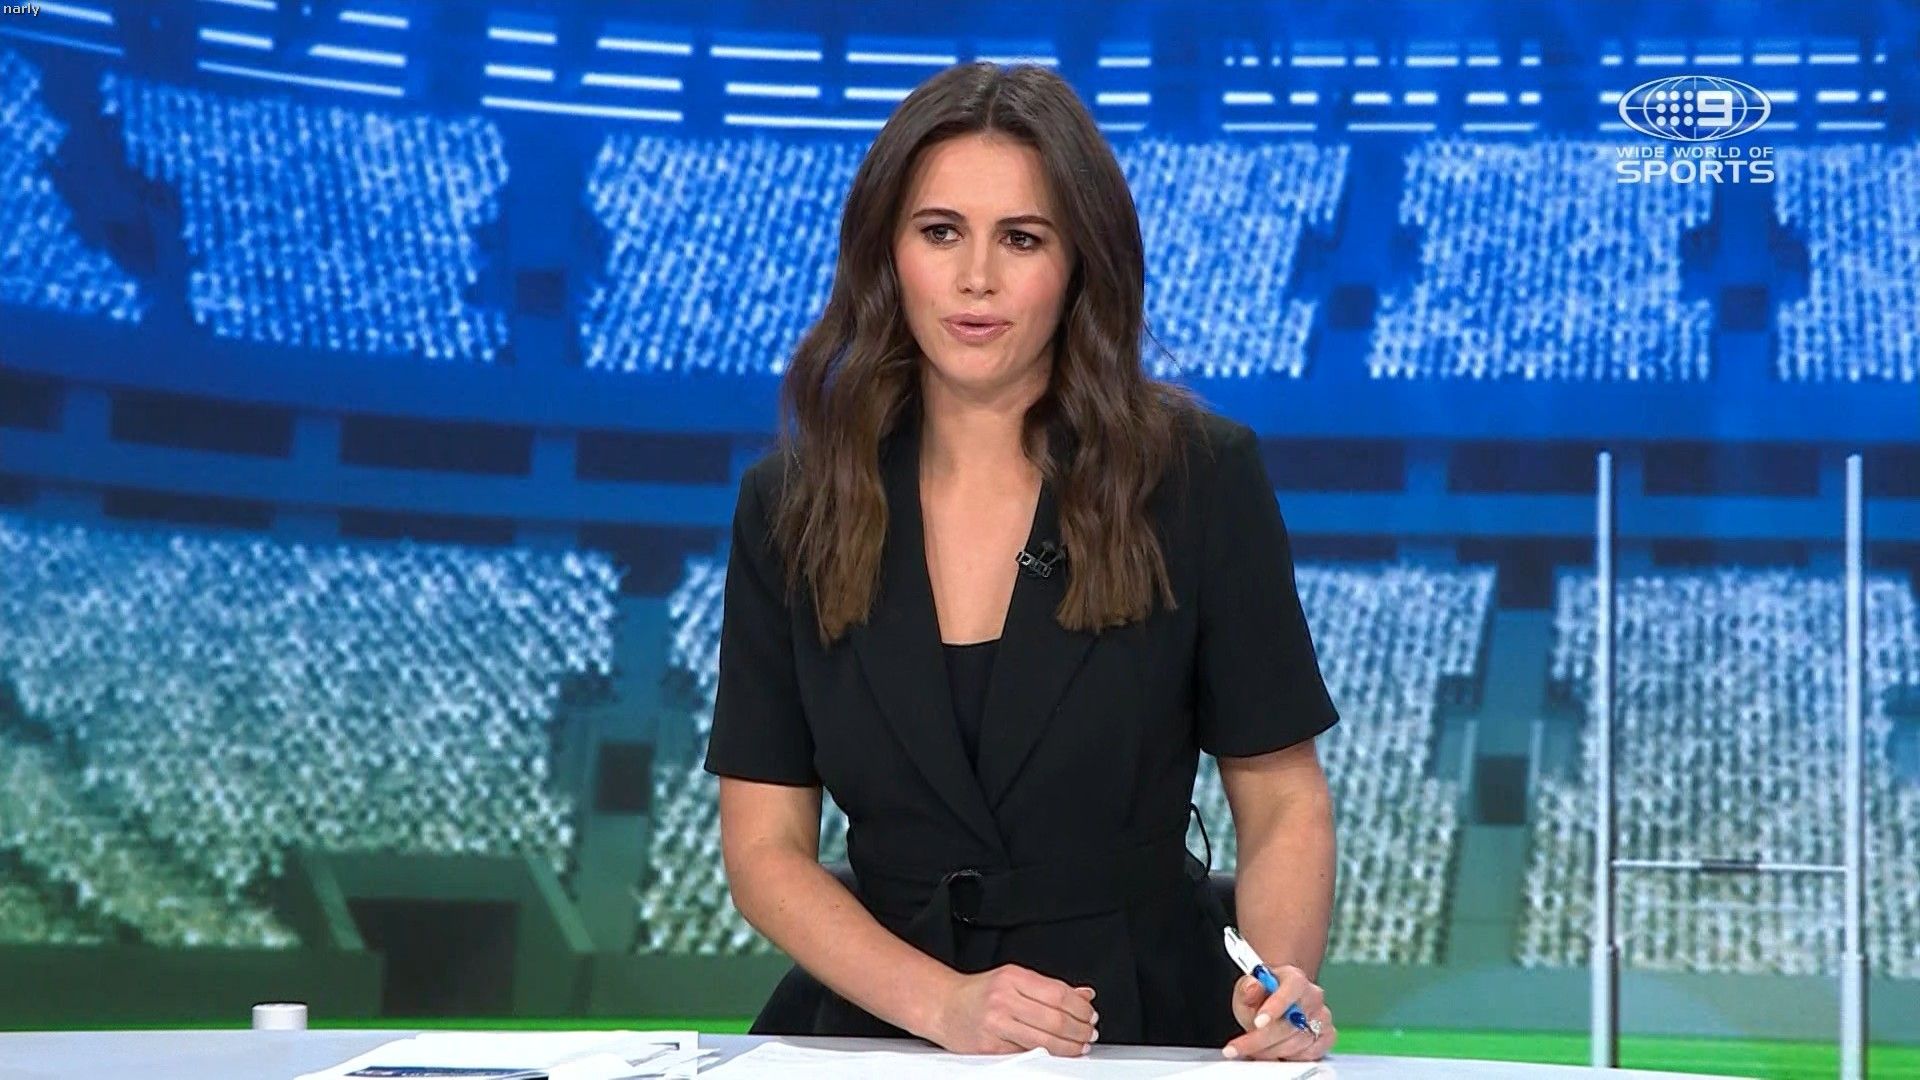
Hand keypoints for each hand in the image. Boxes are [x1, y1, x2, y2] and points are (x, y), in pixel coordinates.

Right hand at [929, 964, 1099, 1056]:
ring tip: (1079, 1046)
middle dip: (1079, 1030)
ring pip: (1044, 1041)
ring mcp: (996, 1024)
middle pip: (1054, 1019)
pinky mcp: (990, 1048)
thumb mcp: (1014, 979)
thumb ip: (1049, 988)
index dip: (1080, 1008)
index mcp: (1012, 977)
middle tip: (1089, 1034)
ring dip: (1069, 1047)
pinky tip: (1057, 1054)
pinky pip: (1026, 1055)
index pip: (1058, 993)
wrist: (944, 1007)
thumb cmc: (979, 993)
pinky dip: (1047, 1057)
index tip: (1090, 1015)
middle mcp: (1003, 999)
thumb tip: (1084, 995)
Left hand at [1224, 966, 1335, 1060]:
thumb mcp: (1246, 990)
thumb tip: (1253, 985)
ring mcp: (1322, 1017)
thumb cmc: (1263, 997)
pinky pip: (1309, 1054)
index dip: (1275, 1007)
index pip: (1292, 988)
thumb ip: (1247, 989)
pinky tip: (1274, 1051)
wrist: (1276, 1005)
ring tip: (1254, 1049)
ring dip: (1271, 1050)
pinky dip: (1288, 1056)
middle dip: (1262, 1039)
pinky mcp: (1327, 1036)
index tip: (1258, 1022)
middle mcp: (1313, 996)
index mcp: (1294, 978)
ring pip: (1298, 1042)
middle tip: (1240, 1047)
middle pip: (1291, 1023)